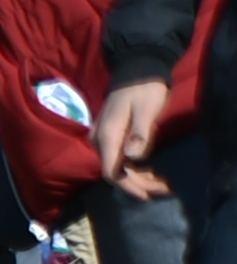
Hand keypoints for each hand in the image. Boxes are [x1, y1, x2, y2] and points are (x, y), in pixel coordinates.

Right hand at [98, 78, 172, 200]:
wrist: (136, 68)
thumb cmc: (144, 89)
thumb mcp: (146, 109)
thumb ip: (139, 134)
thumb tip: (132, 157)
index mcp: (107, 136)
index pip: (112, 172)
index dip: (130, 186)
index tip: (149, 195)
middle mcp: (99, 141)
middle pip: (115, 172)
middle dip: (138, 184)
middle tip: (163, 189)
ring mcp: (102, 138)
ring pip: (117, 166)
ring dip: (137, 176)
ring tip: (160, 181)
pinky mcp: (109, 135)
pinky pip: (118, 157)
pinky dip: (134, 166)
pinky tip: (149, 169)